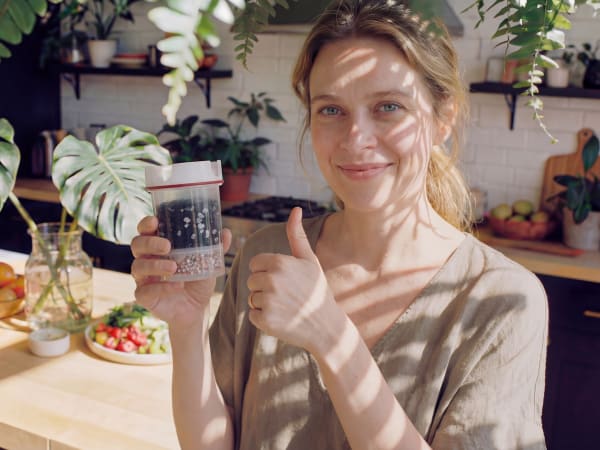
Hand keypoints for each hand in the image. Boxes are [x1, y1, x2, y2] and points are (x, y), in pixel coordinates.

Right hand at [130, 216, 231, 329]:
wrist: (196, 308)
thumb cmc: (197, 280)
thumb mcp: (208, 263)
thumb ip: (215, 248)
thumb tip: (226, 233)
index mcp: (158, 247)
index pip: (145, 230)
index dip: (146, 224)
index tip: (155, 221)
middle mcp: (147, 260)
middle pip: (137, 244)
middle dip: (150, 243)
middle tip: (167, 246)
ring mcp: (144, 278)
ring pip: (137, 266)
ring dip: (155, 265)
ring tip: (174, 268)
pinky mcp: (144, 296)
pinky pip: (144, 291)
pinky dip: (160, 287)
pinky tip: (176, 286)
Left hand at [247, 207, 342, 353]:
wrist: (325, 325)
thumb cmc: (316, 290)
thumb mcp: (309, 259)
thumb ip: (297, 235)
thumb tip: (296, 209)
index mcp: (279, 262)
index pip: (255, 264)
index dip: (267, 272)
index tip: (283, 280)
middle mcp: (272, 280)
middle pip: (251, 281)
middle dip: (264, 288)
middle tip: (286, 295)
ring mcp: (268, 301)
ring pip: (251, 298)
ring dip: (263, 304)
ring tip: (285, 307)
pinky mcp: (265, 320)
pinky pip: (252, 315)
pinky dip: (263, 319)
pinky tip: (282, 318)